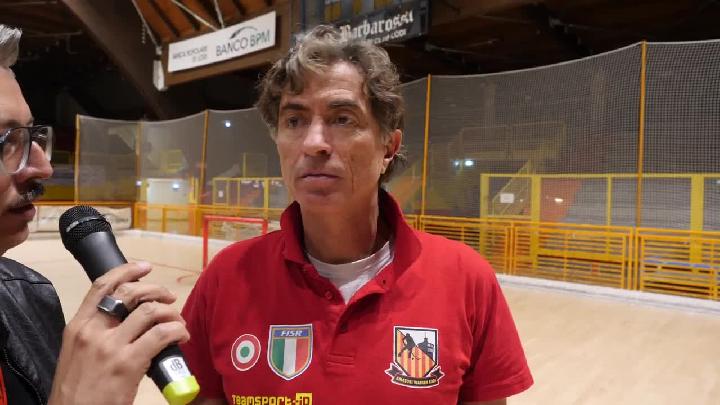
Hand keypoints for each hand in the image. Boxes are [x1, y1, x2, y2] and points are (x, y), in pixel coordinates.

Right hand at [48, 262, 189, 404]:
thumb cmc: (76, 390)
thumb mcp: (76, 353)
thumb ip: (95, 333)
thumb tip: (125, 319)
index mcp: (77, 326)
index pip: (101, 286)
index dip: (126, 271)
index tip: (144, 267)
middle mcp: (93, 331)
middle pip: (130, 293)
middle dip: (156, 290)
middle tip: (168, 298)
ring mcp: (111, 346)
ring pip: (150, 311)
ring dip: (171, 312)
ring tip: (178, 322)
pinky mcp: (128, 363)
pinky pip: (162, 334)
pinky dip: (178, 330)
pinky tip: (181, 337)